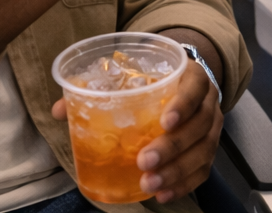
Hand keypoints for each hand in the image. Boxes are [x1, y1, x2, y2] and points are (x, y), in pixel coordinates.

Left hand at [50, 63, 222, 203]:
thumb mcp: (134, 76)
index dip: (183, 104)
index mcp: (190, 76)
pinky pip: (202, 171)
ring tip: (149, 184)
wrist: (183, 84)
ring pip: (203, 151)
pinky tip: (163, 194)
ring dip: (177, 171)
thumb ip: (99, 88)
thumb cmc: (154, 81)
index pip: (194, 87)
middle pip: (200, 125)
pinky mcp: (207, 150)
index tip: (164, 122)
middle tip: (145, 160)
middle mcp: (207, 102)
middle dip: (173, 146)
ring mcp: (211, 128)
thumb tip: (60, 109)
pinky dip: (184, 185)